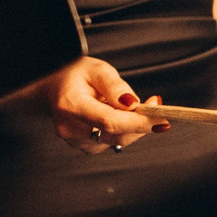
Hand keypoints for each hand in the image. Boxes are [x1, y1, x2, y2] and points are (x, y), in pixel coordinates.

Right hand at [32, 56, 166, 154]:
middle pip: (117, 135)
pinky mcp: (83, 146)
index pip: (110, 122)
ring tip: (133, 106)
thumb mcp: (97, 69)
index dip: (139, 123)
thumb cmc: (74, 76)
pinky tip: (121, 116)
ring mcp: (75, 140)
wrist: (54, 88)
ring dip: (133, 126)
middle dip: (141, 122)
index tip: (162, 119)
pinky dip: (123, 131)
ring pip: (117, 141)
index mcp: (71, 105)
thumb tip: (133, 103)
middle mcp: (71, 128)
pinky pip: (111, 142)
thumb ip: (115, 86)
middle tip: (155, 104)